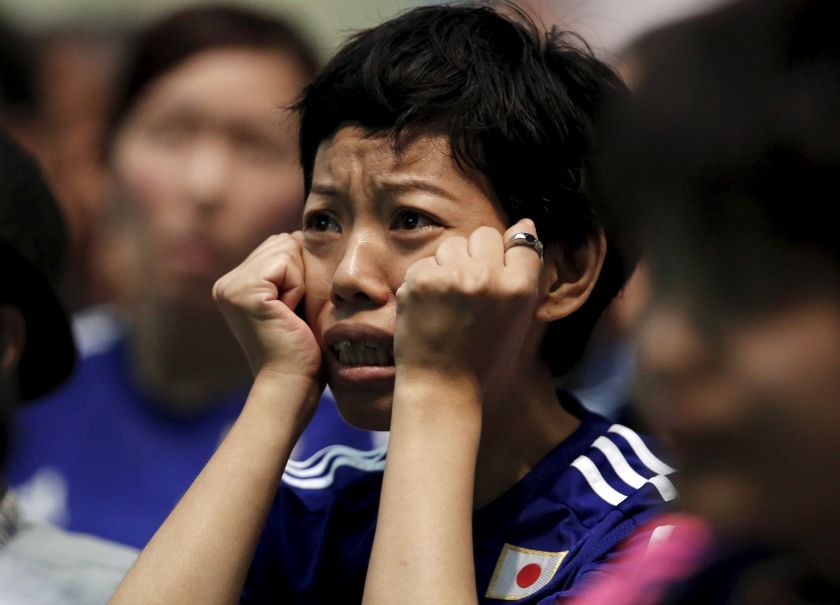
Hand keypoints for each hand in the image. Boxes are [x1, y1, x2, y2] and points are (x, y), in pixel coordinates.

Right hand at [213, 232, 320, 381]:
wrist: (292, 385)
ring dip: (300, 282)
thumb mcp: (295, 300)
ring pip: (286, 247)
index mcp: (235, 284)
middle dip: (300, 275)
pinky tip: (288, 315)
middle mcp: (226, 283)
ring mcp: (230, 286)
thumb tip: (300, 234)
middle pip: (283, 241)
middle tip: (291, 315)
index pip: (280, 245)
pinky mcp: (243, 291)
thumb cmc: (302, 350)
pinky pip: (287, 263)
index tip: (292, 312)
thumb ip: (290, 267)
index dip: (300, 274)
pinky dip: (298, 288)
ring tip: (289, 315)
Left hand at [394, 219, 542, 395]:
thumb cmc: (482, 356)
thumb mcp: (518, 317)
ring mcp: (454, 276)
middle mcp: (490, 277)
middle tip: (468, 291)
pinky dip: (423, 282)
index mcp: (520, 287)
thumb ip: (522, 273)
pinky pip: (424, 263)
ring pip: (452, 244)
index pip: (522, 239)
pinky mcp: (423, 280)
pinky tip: (428, 308)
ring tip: (447, 301)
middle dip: (475, 256)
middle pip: (484, 235)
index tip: (496, 270)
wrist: (443, 385)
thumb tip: (524, 224)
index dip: (506, 253)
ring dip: (447, 265)